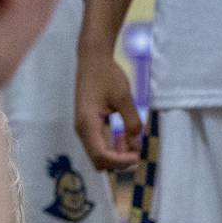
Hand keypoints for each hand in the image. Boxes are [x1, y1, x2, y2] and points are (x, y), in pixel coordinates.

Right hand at [74, 50, 142, 170]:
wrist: (93, 60)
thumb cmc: (107, 75)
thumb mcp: (124, 98)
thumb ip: (132, 123)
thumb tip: (137, 145)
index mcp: (88, 124)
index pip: (101, 156)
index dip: (120, 162)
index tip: (138, 156)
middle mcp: (82, 130)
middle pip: (99, 161)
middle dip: (119, 162)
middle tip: (138, 151)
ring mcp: (84, 129)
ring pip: (99, 156)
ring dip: (117, 156)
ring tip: (134, 144)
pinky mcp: (89, 126)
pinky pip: (100, 145)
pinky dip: (114, 148)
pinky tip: (127, 139)